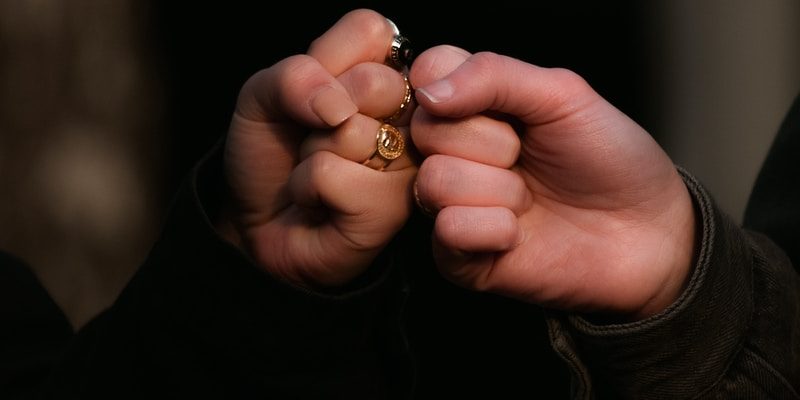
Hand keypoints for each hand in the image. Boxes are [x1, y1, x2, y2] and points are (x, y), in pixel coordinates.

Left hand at [220, 10, 415, 287]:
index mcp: (389, 75)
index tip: (317, 95)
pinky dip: (309, 188)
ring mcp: (411, 165)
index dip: (327, 62)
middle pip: (376, 82)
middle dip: (321, 111)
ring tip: (318, 171)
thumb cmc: (272, 153)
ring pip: (353, 133)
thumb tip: (336, 105)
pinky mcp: (395, 209)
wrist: (255, 220)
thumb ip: (294, 76)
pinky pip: (336, 177)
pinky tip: (321, 201)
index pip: (375, 31)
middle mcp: (412, 117)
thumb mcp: (263, 95)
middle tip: (317, 135)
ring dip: (313, 154)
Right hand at [410, 46, 695, 318]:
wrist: (648, 233)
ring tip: (529, 198)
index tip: (503, 107)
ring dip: (500, 190)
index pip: (426, 76)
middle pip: (426, 130)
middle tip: (527, 156)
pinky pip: (448, 230)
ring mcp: (452, 205)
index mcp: (473, 106)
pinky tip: (519, 233)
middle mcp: (454, 153)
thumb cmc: (611, 160)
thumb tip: (430, 91)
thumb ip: (493, 75)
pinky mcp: (458, 257)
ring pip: (436, 181)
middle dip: (493, 143)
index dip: (456, 88)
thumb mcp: (563, 96)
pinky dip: (494, 230)